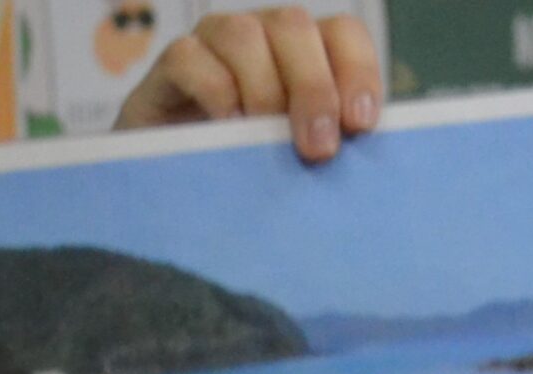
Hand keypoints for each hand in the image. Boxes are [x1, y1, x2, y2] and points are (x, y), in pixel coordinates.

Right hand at [115, 6, 381, 162]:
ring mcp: (214, 42)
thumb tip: (358, 158)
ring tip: (265, 142)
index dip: (357, 71)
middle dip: (312, 87)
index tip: (361, 125)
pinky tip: (227, 130)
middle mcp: (262, 35)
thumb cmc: (251, 171)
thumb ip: (326, 144)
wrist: (179, 187)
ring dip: (264, 90)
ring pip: (243, 35)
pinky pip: (190, 57)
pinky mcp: (171, 64)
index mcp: (306, 52)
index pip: (342, 34)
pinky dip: (214, 92)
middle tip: (318, 148)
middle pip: (294, 27)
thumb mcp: (298, 157)